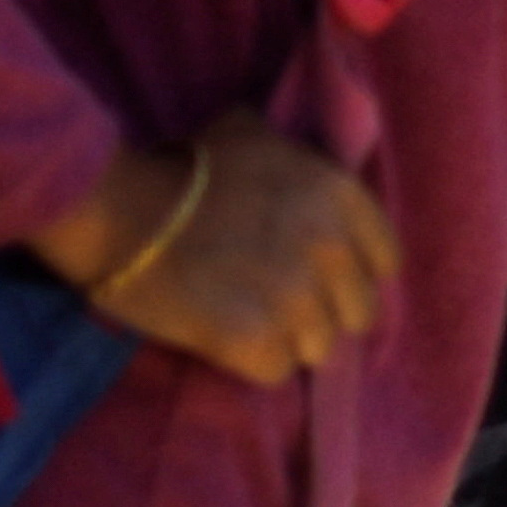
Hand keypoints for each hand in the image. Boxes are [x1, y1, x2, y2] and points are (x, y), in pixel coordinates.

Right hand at [31, 113, 396, 388]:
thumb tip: (311, 175)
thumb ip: (299, 160)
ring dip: (288, 339)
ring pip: (320, 347)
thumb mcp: (256, 135)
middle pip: (358, 312)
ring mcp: (296, 299)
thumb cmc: (184, 168)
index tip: (322, 276)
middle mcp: (330, 248)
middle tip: (278, 302)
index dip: (353, 272)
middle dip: (324, 312)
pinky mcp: (256, 342)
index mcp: (340, 196)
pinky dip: (254, 361)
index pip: (385, 260)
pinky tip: (226, 336)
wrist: (121, 211)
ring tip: (246, 317)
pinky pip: (278, 370)